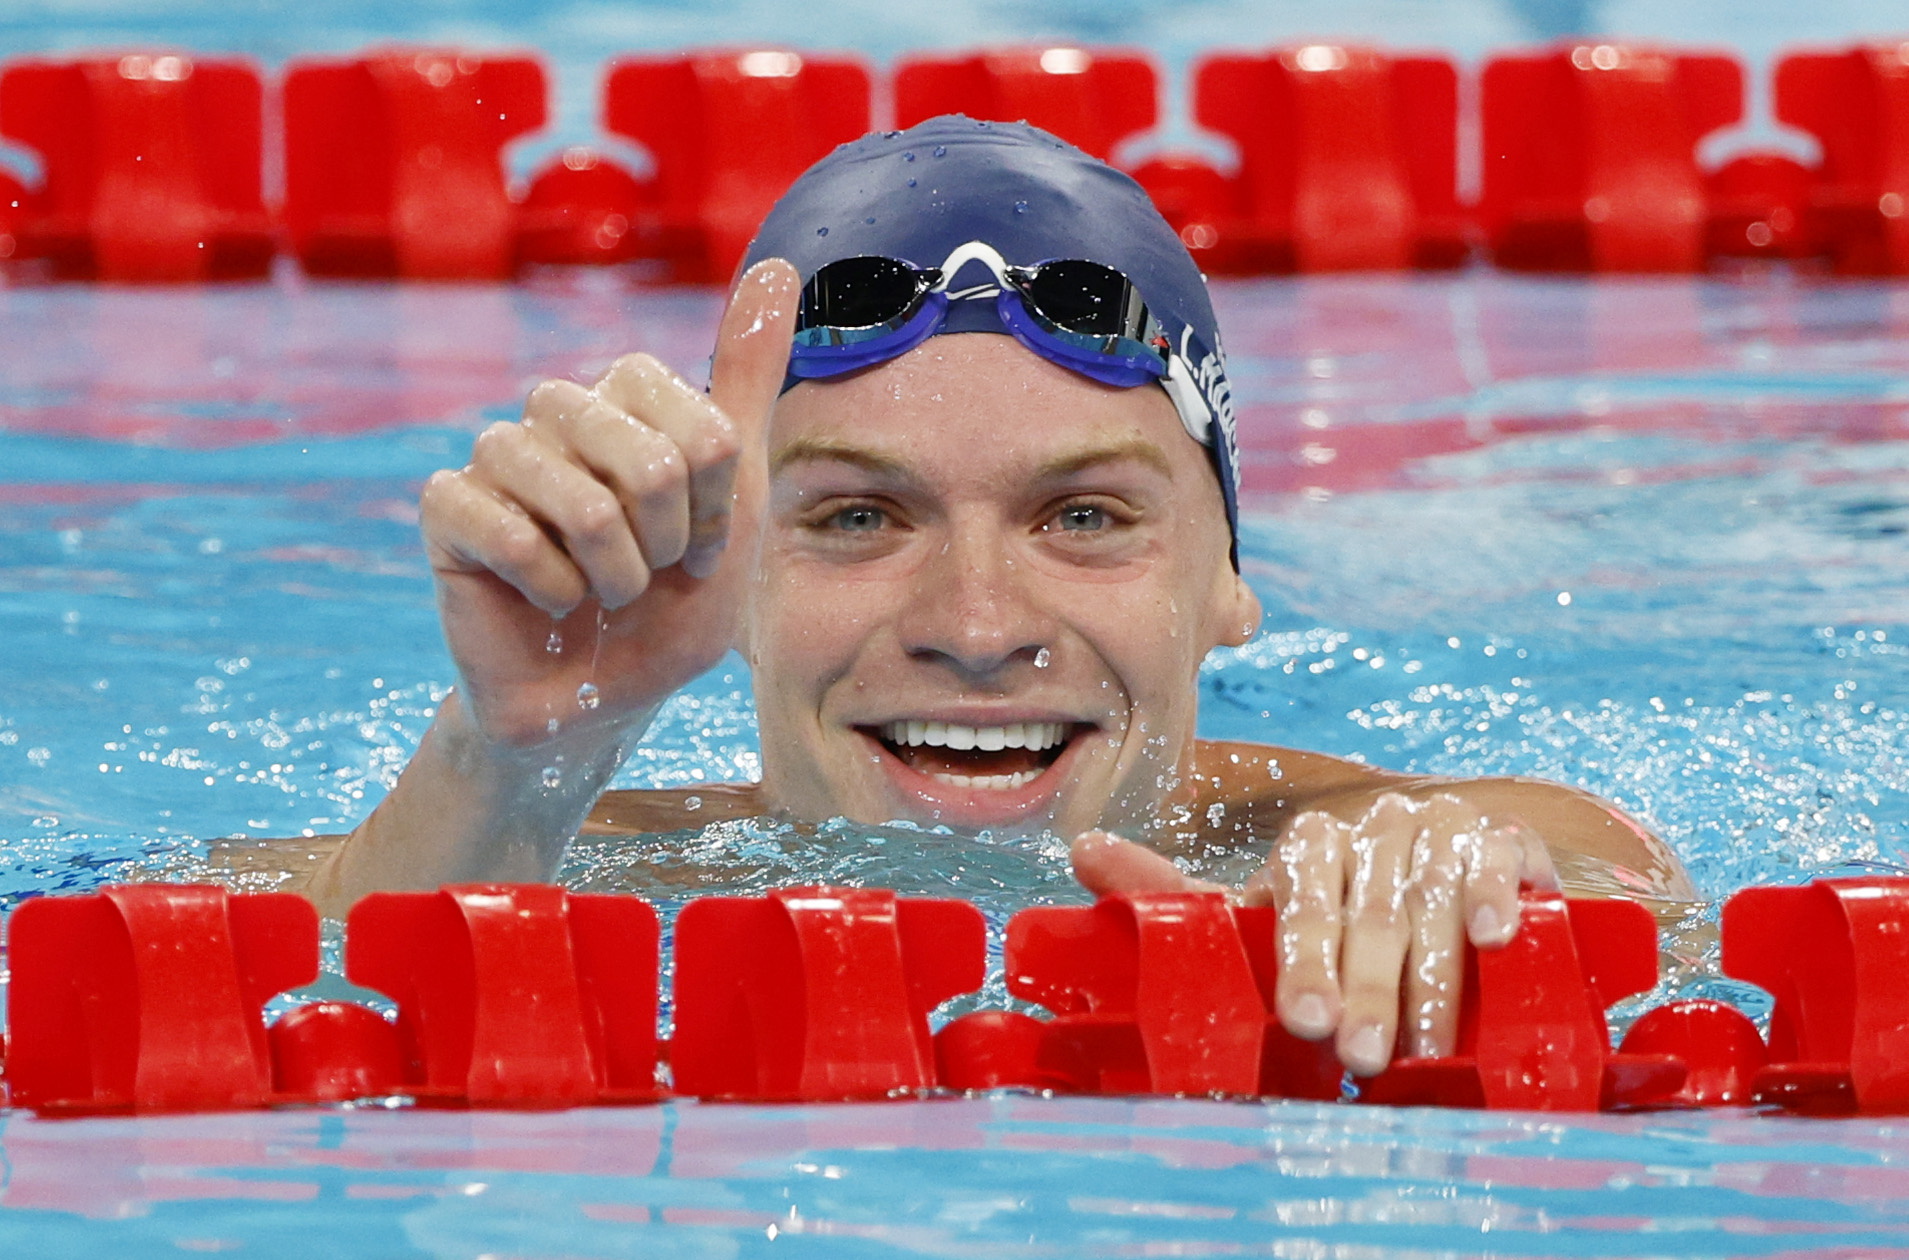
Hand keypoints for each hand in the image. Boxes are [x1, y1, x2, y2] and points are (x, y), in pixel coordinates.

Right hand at [417, 260, 799, 746]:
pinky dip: (550, 589)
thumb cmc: (668, 601)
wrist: (598, 700)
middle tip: (651, 575)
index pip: (703, 432)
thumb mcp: (733, 496)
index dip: (714, 510)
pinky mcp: (447, 509)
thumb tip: (782, 264)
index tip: (702, 548)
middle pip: (650, 461)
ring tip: (603, 592)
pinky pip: (510, 533)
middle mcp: (559, 410)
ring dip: (613, 573)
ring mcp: (497, 455)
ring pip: (580, 501)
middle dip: (668, 545)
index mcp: (628, 397)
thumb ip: (747, 381)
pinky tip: (547, 604)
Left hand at [1070, 791, 1558, 1075]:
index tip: (1304, 1022)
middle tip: (1363, 1058)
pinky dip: (1496, 895)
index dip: (1304, 960)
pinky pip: (1501, 858)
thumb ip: (1178, 896)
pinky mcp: (1507, 839)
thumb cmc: (1346, 931)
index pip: (1302, 895)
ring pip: (1431, 896)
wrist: (1457, 902)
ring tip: (1426, 1046)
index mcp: (1312, 845)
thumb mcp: (1265, 923)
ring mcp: (1444, 826)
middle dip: (1367, 990)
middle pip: (1369, 908)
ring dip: (1430, 976)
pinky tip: (1493, 937)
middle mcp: (1376, 826)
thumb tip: (1082, 849)